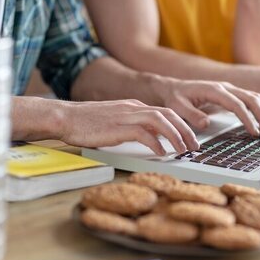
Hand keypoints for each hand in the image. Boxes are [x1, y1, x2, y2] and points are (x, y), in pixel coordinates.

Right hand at [60, 99, 199, 154]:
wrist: (65, 117)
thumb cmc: (88, 122)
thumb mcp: (117, 119)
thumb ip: (135, 125)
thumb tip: (153, 138)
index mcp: (135, 106)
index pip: (166, 112)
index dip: (181, 125)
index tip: (189, 138)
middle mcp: (134, 108)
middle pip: (169, 115)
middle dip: (185, 130)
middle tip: (194, 146)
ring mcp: (126, 116)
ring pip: (160, 121)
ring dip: (176, 136)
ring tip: (183, 150)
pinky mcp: (117, 127)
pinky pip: (143, 133)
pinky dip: (156, 143)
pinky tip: (162, 153)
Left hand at [154, 78, 259, 137]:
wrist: (173, 88)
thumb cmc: (176, 97)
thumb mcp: (177, 107)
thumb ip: (191, 115)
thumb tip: (205, 124)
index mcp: (213, 90)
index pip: (236, 104)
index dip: (247, 118)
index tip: (253, 132)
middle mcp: (225, 87)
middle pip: (251, 99)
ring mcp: (229, 89)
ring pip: (254, 98)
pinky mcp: (231, 94)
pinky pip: (250, 99)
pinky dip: (258, 110)